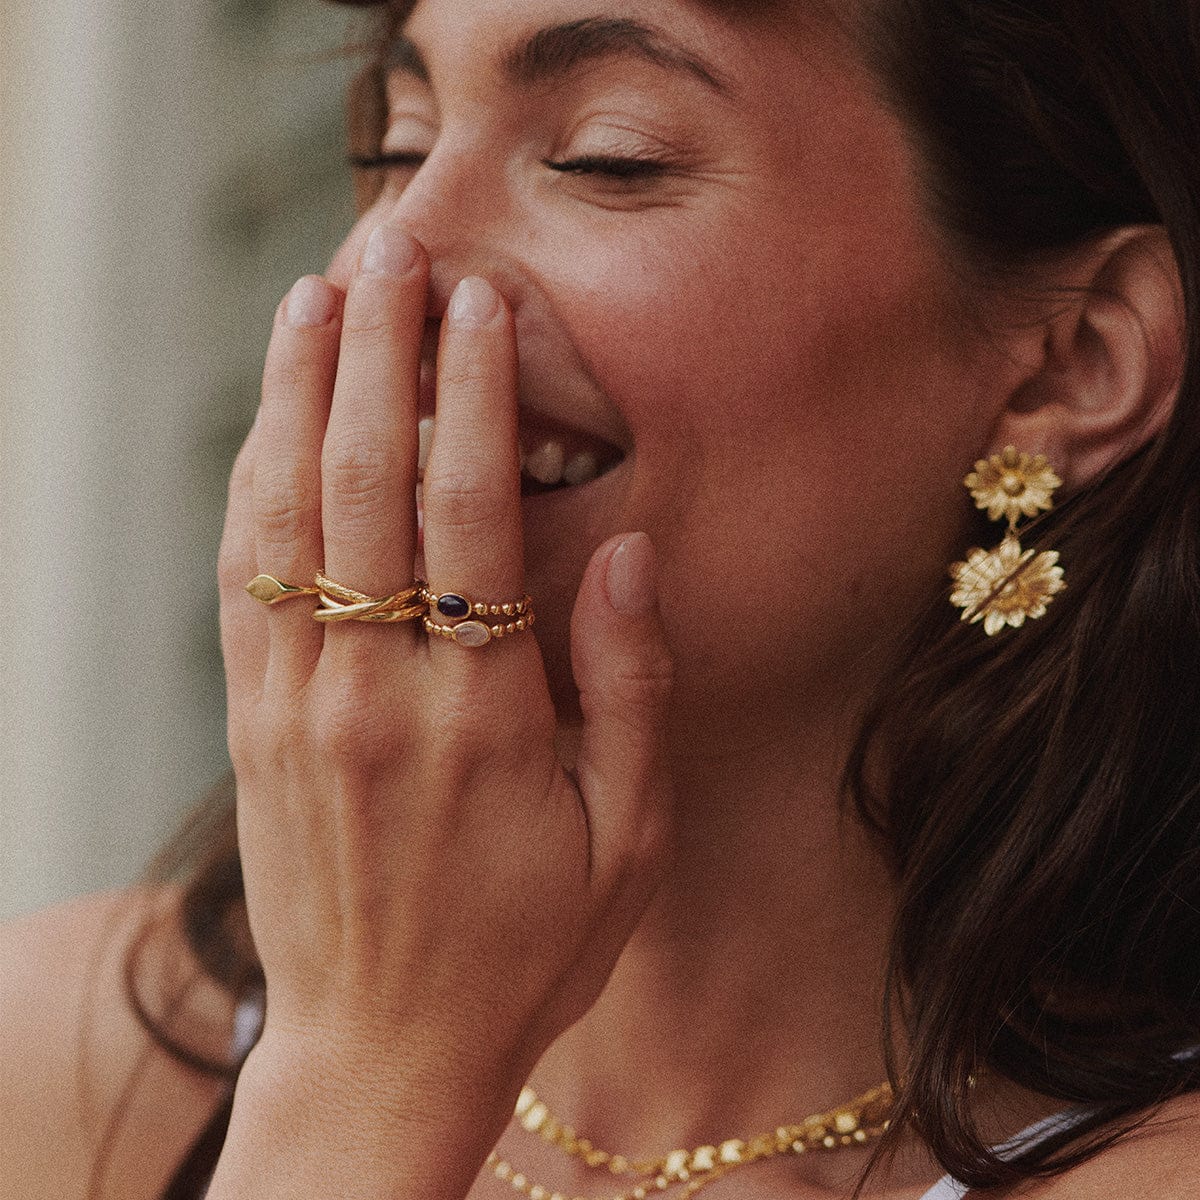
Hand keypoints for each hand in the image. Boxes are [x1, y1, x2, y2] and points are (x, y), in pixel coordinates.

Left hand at [216, 222, 674, 1124]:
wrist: (378, 1054)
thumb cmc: (521, 953)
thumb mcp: (625, 842)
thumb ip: (631, 691)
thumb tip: (628, 556)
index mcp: (478, 717)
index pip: (468, 514)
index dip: (469, 395)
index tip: (474, 303)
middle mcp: (371, 693)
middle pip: (362, 484)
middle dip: (374, 350)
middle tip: (385, 244)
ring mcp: (294, 705)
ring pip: (284, 514)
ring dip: (297, 392)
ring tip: (314, 292)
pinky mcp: (251, 726)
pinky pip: (242, 578)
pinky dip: (252, 480)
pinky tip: (268, 415)